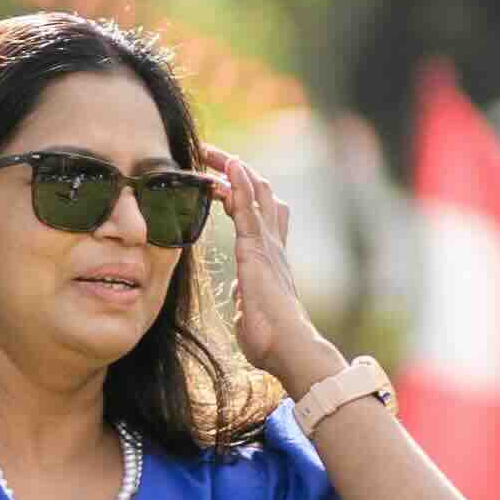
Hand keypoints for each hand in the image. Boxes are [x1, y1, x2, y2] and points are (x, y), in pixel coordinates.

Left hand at [203, 148, 333, 396]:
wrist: (289, 349)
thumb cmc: (271, 339)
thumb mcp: (252, 311)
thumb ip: (245, 296)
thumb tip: (240, 293)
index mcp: (270, 257)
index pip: (259, 214)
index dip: (242, 192)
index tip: (219, 179)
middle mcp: (272, 244)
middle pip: (260, 193)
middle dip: (236, 170)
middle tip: (210, 154)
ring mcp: (267, 245)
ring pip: (256, 193)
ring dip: (233, 168)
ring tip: (213, 151)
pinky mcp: (257, 250)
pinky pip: (248, 209)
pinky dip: (239, 183)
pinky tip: (230, 164)